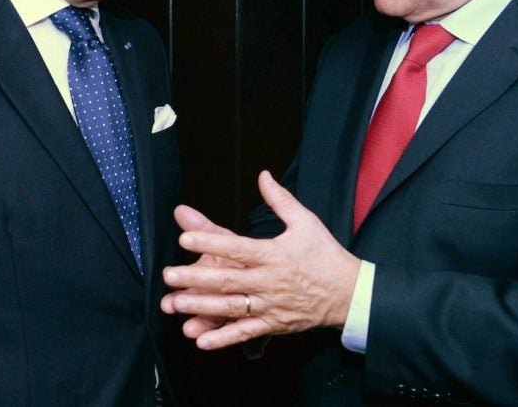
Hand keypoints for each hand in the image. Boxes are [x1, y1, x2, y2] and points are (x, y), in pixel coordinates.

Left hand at [162, 170, 360, 349]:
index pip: (237, 248)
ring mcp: (270, 305)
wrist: (349, 293)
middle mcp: (269, 281)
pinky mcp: (273, 324)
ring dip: (202, 307)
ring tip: (176, 304)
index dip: (210, 243)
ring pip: (231, 307)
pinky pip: (246, 333)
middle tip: (169, 275)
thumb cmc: (325, 255)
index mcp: (274, 254)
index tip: (185, 239)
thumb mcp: (305, 222)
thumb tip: (263, 176)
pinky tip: (202, 340)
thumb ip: (280, 199)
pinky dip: (224, 338)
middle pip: (227, 280)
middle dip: (195, 278)